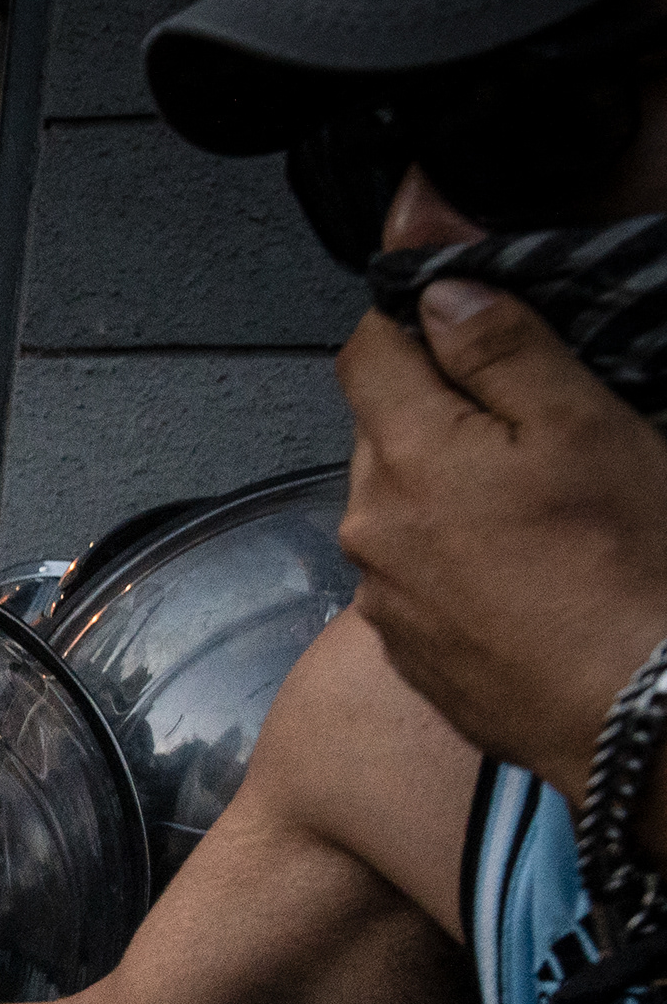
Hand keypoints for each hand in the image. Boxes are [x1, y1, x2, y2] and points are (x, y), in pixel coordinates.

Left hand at [337, 284, 666, 819]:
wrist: (636, 714)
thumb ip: (499, 347)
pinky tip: (527, 567)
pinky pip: (418, 573)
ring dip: (450, 484)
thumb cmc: (625, 566)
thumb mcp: (582, 424)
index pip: (366, 351)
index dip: (410, 317)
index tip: (460, 312)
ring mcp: (383, 598)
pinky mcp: (411, 651)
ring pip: (400, 504)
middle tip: (531, 418)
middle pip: (382, 429)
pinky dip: (458, 553)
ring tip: (539, 503)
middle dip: (439, 406)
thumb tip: (435, 289)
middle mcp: (370, 528)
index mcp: (404, 457)